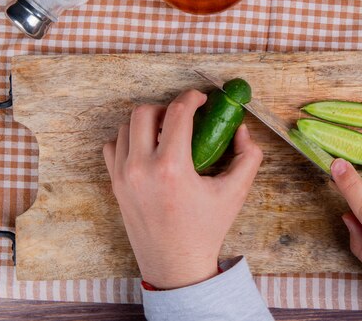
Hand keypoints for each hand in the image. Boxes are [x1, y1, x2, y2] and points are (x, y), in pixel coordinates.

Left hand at [103, 89, 262, 289]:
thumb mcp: (236, 193)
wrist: (175, 265)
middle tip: (183, 118)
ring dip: (147, 123)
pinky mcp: (115, 185)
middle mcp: (141, 168)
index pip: (177, 113)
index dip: (192, 97)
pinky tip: (147, 149)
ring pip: (126, 127)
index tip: (201, 98)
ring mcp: (123, 177)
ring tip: (166, 134)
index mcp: (171, 168)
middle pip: (143, 112)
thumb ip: (248, 157)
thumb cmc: (206, 229)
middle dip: (166, 107)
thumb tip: (242, 130)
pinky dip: (128, 140)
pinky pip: (113, 147)